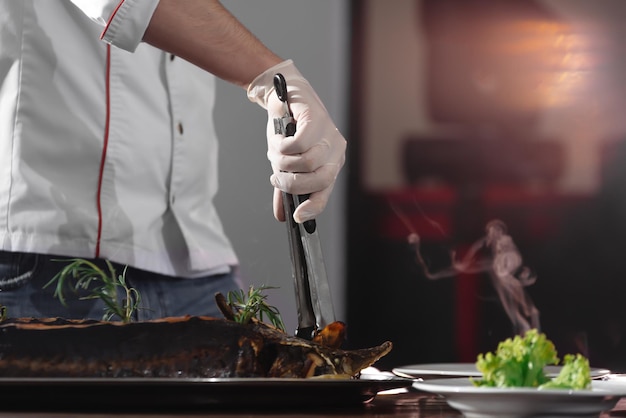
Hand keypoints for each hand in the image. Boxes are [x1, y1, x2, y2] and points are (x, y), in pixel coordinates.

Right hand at [248, 60, 345, 222]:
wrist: (282, 94)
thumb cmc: (288, 129)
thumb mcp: (286, 162)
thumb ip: (286, 188)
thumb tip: (282, 215)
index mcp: (332, 163)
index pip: (326, 191)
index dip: (313, 207)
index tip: (296, 217)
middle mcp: (336, 150)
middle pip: (318, 180)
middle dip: (292, 183)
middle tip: (276, 177)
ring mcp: (329, 134)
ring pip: (306, 163)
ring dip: (284, 162)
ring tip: (276, 152)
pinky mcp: (317, 119)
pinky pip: (299, 144)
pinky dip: (283, 146)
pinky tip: (279, 140)